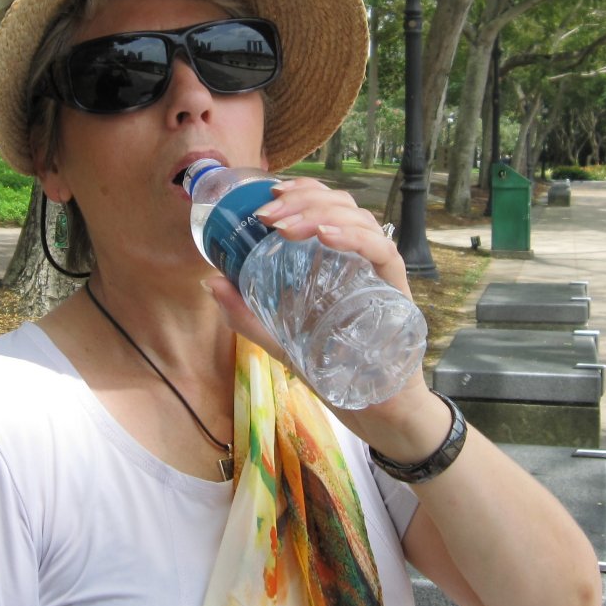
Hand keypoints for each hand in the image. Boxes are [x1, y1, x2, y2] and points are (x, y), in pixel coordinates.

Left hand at [200, 177, 452, 456]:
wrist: (376, 414)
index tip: (267, 196)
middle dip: (302, 200)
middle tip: (267, 214)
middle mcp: (358, 259)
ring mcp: (378, 273)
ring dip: (320, 213)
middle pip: (341, 204)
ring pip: (362, 219)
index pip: (324, 206)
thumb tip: (209, 281)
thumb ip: (246, 315)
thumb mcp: (280, 341)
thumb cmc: (334, 371)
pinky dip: (353, 237)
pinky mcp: (396, 290)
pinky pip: (382, 251)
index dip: (300, 191)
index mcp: (333, 261)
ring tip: (287, 226)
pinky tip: (326, 235)